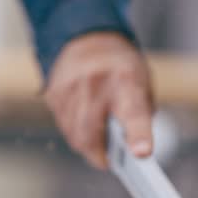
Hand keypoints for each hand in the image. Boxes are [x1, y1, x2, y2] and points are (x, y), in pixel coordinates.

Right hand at [45, 32, 153, 168]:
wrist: (88, 37)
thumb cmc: (122, 67)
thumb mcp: (143, 84)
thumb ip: (140, 116)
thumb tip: (132, 152)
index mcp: (127, 81)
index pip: (134, 114)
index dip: (138, 136)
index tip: (141, 154)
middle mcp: (97, 83)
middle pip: (92, 134)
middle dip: (100, 154)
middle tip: (109, 161)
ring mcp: (71, 88)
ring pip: (75, 135)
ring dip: (88, 144)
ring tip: (99, 139)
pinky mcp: (54, 93)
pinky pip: (64, 126)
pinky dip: (76, 131)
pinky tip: (84, 122)